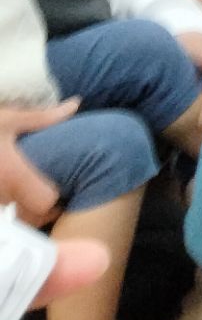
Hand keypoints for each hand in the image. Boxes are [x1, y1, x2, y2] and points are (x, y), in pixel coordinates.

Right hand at [0, 102, 76, 226]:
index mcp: (13, 174)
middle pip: (28, 216)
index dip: (54, 201)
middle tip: (43, 192)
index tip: (59, 191)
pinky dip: (4, 205)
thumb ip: (43, 117)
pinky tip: (5, 191)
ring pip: (10, 215)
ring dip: (18, 208)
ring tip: (23, 191)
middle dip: (37, 209)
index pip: (45, 203)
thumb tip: (76, 104)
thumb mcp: (9, 119)